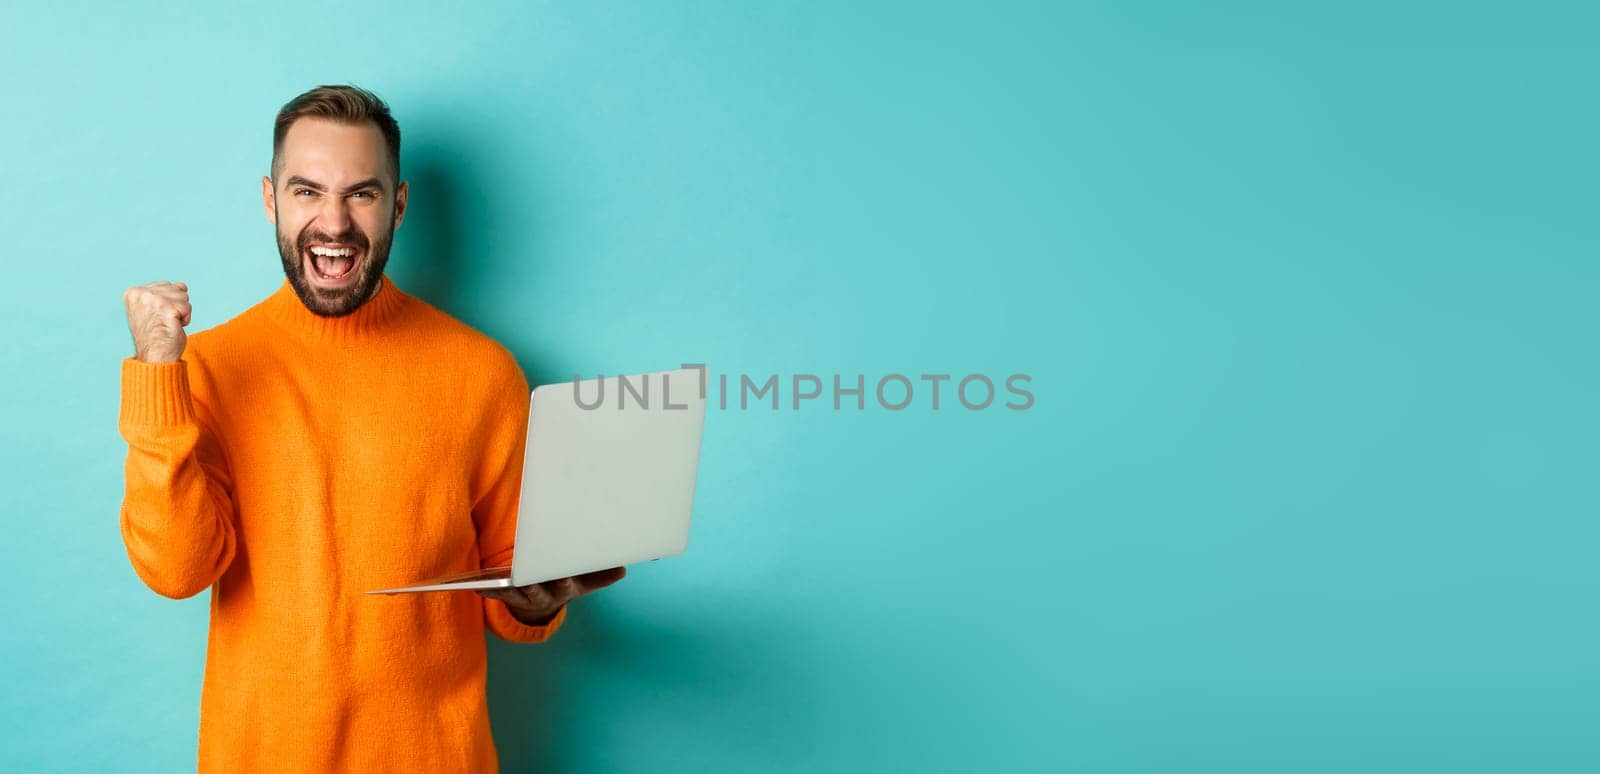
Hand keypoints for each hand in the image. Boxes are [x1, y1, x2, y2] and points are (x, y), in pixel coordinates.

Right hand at [124, 280, 192, 363]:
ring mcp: (152, 299)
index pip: (167, 285)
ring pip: (184, 296)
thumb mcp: (154, 308)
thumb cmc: (156, 335)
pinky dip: (186, 319)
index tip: (157, 317)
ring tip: (168, 324)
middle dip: (177, 306)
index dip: (169, 303)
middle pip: (177, 288)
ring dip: (182, 312)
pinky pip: (187, 307)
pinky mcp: (165, 307)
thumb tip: (182, 285)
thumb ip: (163, 293)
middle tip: (164, 321)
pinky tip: (174, 327)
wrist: (155, 356)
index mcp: (133, 292)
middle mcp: (140, 293)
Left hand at [477, 566, 626, 625]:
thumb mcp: (585, 582)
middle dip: (531, 586)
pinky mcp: (508, 596)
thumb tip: (623, 569)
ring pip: (514, 594)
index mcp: (563, 589)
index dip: (564, 581)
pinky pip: (497, 594)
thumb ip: (601, 575)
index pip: (565, 586)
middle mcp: (544, 596)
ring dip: (503, 590)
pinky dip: (487, 590)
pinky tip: (476, 586)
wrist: (544, 605)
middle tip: (525, 579)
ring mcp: (525, 598)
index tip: (563, 575)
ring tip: (491, 583)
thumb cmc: (565, 584)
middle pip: (537, 591)